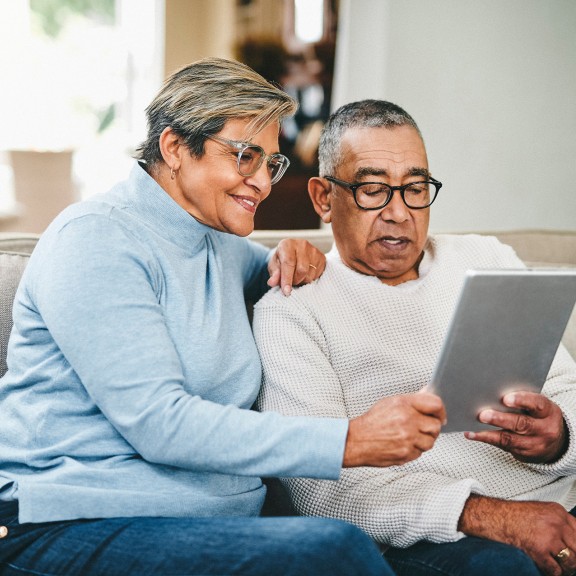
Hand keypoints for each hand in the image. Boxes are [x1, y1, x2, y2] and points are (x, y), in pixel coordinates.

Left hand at [267, 239, 325, 295]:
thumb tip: (272, 282)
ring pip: (310, 275)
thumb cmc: (282, 260)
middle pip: (301, 270)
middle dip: (295, 281)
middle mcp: (302, 245)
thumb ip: (274, 274)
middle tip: (290, 282)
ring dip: (302, 281)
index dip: (287, 279)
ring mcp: (314, 251)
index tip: (286, 292)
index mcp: (287, 244)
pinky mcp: (322, 258)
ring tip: (296, 277)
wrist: (294, 253)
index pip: (288, 263)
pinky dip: (309, 279)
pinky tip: (304, 275)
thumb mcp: (274, 266)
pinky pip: (317, 275)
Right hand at [343, 392, 445, 467]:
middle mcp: (407, 421)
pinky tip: (403, 444)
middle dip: (432, 427)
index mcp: (404, 404)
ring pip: (431, 442)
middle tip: (423, 427)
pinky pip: (420, 452)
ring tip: (410, 436)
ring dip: (424, 440)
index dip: (441, 410)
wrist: (357, 440)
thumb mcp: (391, 403)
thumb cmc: (372, 422)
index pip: (435, 404)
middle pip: (436, 425)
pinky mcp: (406, 454)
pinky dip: (414, 450)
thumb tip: (428, 393)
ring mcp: (407, 439)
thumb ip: (412, 400)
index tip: (440, 415)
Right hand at [459, 495, 575, 575]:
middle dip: (573, 557)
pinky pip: (555, 570)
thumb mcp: (539, 512)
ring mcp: (549, 537)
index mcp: (557, 512)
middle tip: (567, 561)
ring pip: (571, 561)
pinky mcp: (539, 549)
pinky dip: (551, 571)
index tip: (574, 551)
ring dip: (564, 566)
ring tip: (556, 564)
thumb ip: (557, 522)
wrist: (493, 516)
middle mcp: (556, 523)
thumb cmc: (511, 515)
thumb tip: (570, 540)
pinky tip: (544, 565)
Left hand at [465, 391, 567, 462]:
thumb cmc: (540, 416)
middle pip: (522, 424)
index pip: (537, 405)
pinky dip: (485, 439)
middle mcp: (544, 429)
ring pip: (510, 439)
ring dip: (488, 433)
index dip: (521, 400)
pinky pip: (502, 446)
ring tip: (473, 427)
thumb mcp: (539, 406)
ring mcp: (535, 444)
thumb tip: (494, 388)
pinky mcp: (523, 454)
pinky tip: (471, 434)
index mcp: (549, 412)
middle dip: (500, 419)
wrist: (556, 443)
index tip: (505, 398)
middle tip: (483, 414)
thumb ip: (523, 399)